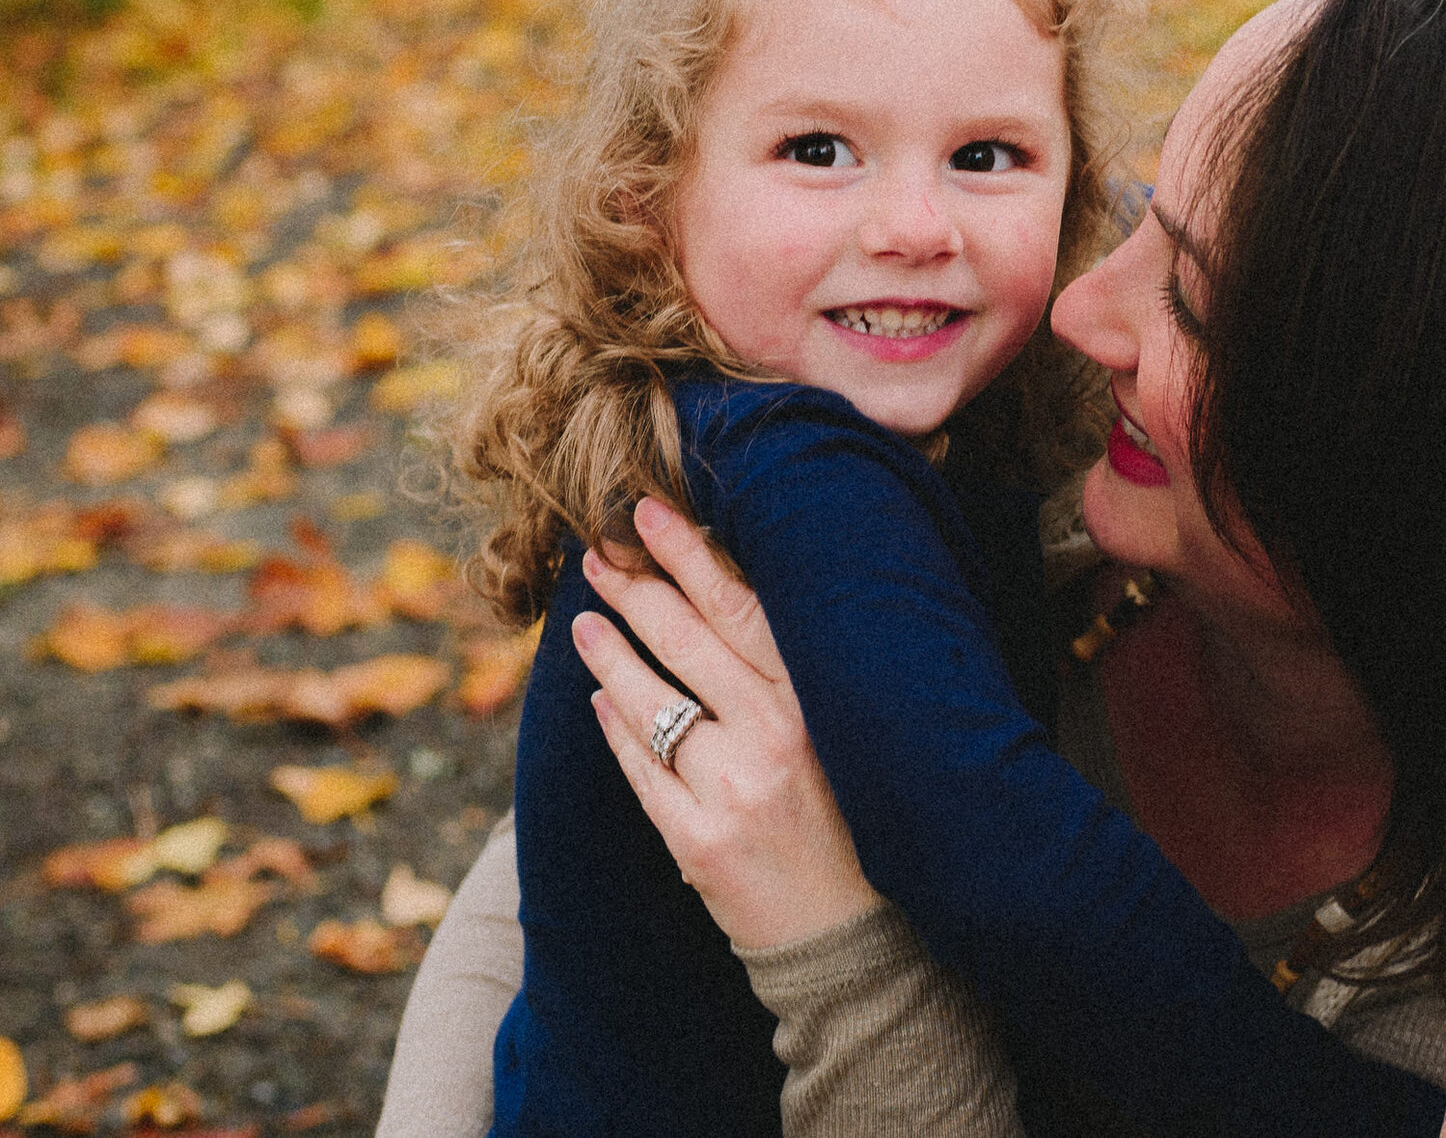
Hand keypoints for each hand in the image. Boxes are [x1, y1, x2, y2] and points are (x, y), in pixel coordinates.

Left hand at [576, 496, 883, 948]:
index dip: (690, 554)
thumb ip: (795, 676)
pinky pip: (641, 770)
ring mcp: (734, 789)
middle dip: (636, 589)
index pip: (743, 606)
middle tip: (598, 555)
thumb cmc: (856, 820)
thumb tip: (728, 601)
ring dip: (610, 654)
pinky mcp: (697, 840)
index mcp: (819, 700)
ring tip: (584, 623)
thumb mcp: (845, 733)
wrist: (855, 937)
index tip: (647, 514)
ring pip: (652, 701)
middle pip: (688, 640)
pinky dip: (616, 729)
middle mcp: (779, 735)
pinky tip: (601, 702)